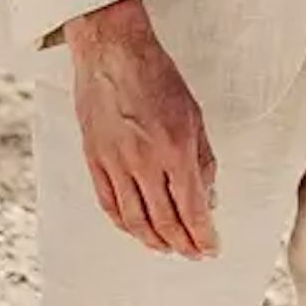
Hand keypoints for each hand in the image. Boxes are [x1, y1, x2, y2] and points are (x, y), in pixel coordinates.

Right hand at [64, 0, 218, 255]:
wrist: (112, 51)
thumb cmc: (157, 77)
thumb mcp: (194, 116)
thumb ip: (202, 160)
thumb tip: (208, 198)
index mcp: (175, 149)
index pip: (193, 209)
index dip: (203, 236)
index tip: (211, 248)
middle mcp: (144, 162)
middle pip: (164, 221)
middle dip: (183, 244)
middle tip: (194, 254)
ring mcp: (115, 163)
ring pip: (134, 220)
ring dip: (154, 241)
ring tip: (168, 249)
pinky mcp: (94, 159)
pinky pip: (109, 203)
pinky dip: (124, 224)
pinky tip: (136, 230)